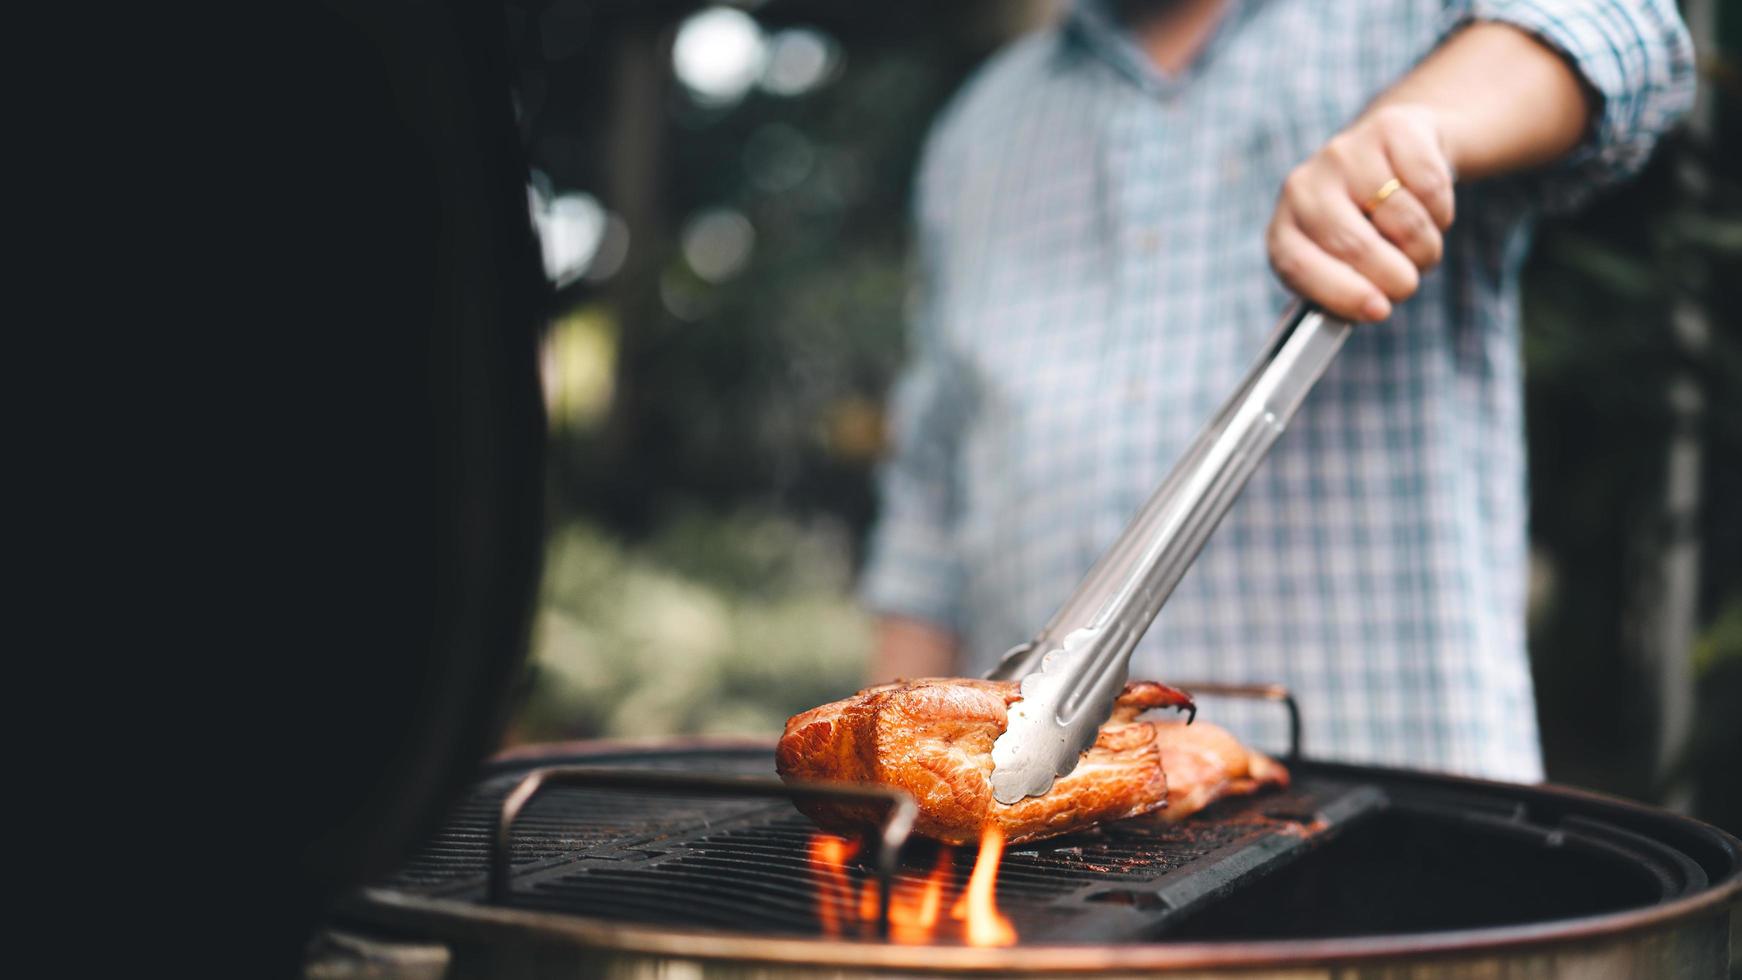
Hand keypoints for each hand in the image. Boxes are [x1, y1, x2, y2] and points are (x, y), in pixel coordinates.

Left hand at [1267, 105, 1457, 322]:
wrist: (1394, 153)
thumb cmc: (1367, 226)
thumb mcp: (1342, 265)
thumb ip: (1346, 291)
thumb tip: (1373, 307)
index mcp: (1284, 230)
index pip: (1299, 266)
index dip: (1343, 294)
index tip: (1379, 310)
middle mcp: (1302, 187)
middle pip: (1354, 246)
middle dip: (1396, 277)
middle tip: (1408, 283)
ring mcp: (1342, 154)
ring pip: (1403, 221)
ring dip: (1425, 247)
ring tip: (1417, 244)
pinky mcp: (1388, 130)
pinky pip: (1430, 189)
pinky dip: (1442, 212)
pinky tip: (1427, 206)